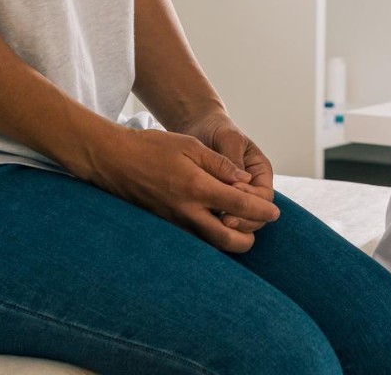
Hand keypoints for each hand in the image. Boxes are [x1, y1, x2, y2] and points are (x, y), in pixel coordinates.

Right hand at [85, 122, 278, 253]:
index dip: (261, 210)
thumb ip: (219, 164)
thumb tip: (243, 180)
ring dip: (230, 241)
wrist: (114, 161)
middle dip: (248, 238)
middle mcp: (187, 211)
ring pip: (210, 245)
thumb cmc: (153, 147)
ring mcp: (174, 223)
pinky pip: (193, 240)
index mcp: (197, 187)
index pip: (238, 205)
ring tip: (241, 228)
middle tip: (259, 229)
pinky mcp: (164, 226)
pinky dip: (210, 239)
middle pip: (227, 238)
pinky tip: (215, 226)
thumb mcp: (190, 146)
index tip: (275, 212)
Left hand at [179, 109, 275, 234]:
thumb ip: (234, 158)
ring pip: (242, 222)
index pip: (265, 197)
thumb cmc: (218, 130)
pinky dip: (218, 225)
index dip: (252, 200)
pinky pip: (224, 220)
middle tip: (225, 220)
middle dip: (244, 220)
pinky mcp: (220, 203)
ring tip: (216, 222)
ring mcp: (237, 198)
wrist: (199, 129)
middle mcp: (252, 188)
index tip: (233, 193)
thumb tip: (240, 182)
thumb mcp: (229, 138)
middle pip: (257, 216)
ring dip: (232, 227)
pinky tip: (206, 223)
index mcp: (260, 172)